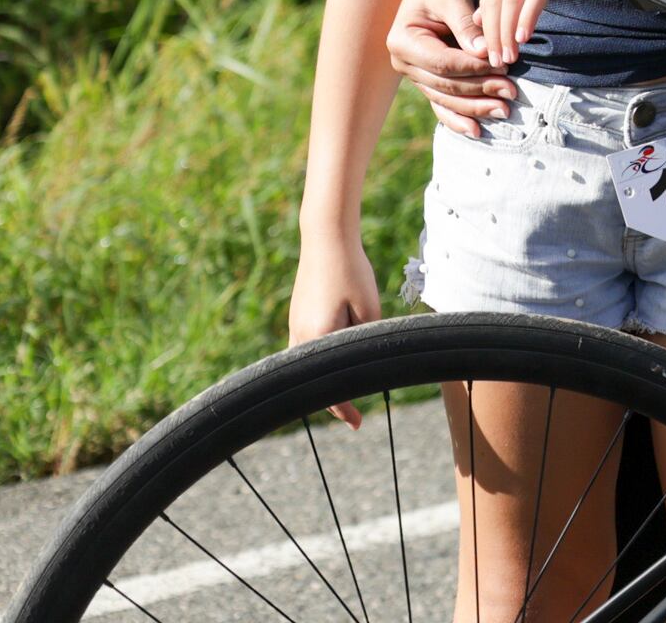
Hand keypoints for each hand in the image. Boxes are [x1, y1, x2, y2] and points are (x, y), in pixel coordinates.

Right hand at [288, 239, 382, 423]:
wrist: (326, 239)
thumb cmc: (351, 271)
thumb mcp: (370, 308)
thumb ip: (369, 340)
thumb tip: (371, 364)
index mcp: (317, 340)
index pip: (330, 388)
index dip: (344, 410)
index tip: (358, 425)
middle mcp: (299, 338)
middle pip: (314, 382)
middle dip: (333, 399)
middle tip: (353, 417)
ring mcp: (295, 327)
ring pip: (308, 368)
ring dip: (325, 381)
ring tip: (344, 394)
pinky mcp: (297, 317)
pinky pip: (305, 352)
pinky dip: (318, 364)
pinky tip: (332, 366)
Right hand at [388, 0, 514, 134]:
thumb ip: (466, 25)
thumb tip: (485, 53)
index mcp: (402, 41)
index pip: (442, 63)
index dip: (473, 68)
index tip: (502, 66)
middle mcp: (403, 63)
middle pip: (445, 85)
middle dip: (480, 91)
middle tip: (512, 91)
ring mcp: (414, 74)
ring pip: (446, 98)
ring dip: (476, 107)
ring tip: (505, 109)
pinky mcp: (428, 80)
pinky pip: (442, 103)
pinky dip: (459, 117)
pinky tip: (478, 131)